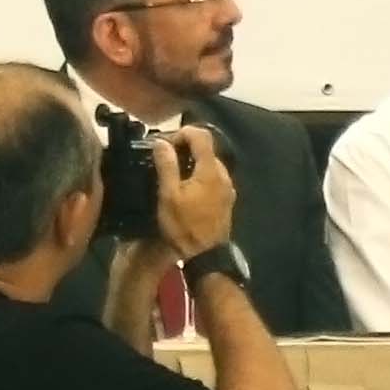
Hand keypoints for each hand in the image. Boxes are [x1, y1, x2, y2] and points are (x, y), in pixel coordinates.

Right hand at [148, 119, 241, 259]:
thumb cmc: (185, 226)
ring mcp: (227, 187)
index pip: (201, 135)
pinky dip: (198, 174)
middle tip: (164, 159)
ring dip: (191, 162)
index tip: (164, 144)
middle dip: (184, 147)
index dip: (181, 133)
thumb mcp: (169, 195)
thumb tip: (161, 142)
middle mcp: (223, 174)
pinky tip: (185, 188)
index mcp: (210, 170)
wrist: (206, 256)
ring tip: (171, 174)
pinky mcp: (226, 198)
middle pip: (206, 148)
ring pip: (209, 163)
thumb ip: (166, 166)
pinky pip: (212, 177)